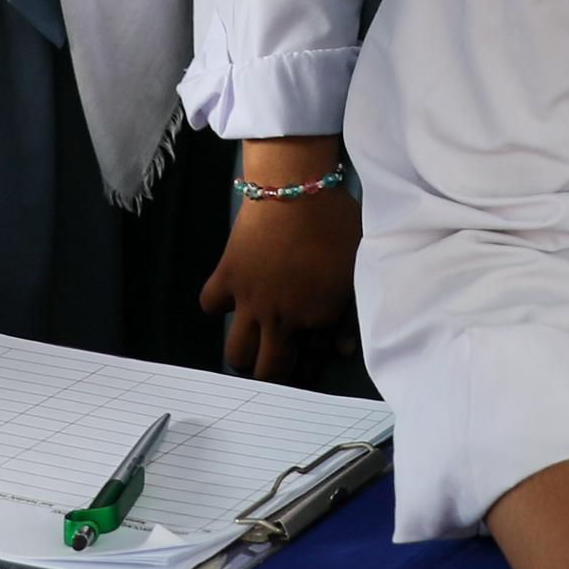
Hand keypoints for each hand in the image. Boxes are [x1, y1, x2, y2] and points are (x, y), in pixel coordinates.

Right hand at [199, 140, 356, 380]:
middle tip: (280, 366)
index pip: (310, 364)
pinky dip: (220, 307)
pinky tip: (235, 299)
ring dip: (246, 356)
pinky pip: (212, 307)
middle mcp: (279, 320)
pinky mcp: (225, 277)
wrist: (295, 189)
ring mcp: (248, 301)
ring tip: (255, 344)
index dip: (312, 368)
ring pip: (236, 353)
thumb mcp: (356, 270)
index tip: (310, 364)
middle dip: (275, 378)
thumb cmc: (336, 225)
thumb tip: (341, 350)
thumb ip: (349, 315)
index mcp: (317, 320)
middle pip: (267, 373)